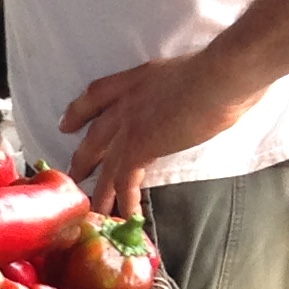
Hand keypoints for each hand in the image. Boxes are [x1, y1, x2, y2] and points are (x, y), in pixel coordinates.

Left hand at [60, 43, 270, 216]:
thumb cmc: (219, 70)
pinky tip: (128, 217)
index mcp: (133, 80)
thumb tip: (187, 101)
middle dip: (83, 159)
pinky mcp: (139, 147)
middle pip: (93, 137)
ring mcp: (128, 125)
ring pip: (106, 166)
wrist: (221, 76)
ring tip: (94, 211)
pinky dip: (126, 202)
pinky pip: (125, 182)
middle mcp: (124, 103)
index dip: (78, 112)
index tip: (66, 125)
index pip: (94, 95)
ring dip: (100, 191)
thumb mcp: (184, 73)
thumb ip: (173, 90)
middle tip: (74, 176)